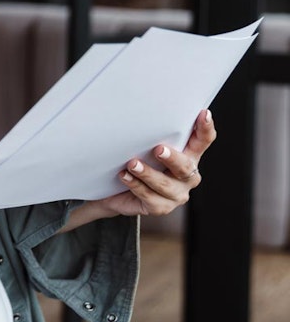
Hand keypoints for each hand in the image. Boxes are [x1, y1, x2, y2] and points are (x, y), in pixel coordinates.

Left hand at [101, 109, 215, 216]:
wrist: (116, 192)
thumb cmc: (136, 163)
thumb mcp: (144, 147)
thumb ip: (152, 135)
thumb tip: (142, 114)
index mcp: (189, 156)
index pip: (203, 141)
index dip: (205, 128)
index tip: (203, 114)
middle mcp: (187, 176)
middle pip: (185, 166)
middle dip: (172, 158)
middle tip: (158, 149)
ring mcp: (176, 194)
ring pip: (165, 184)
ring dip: (148, 173)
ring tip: (132, 164)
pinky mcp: (160, 208)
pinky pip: (149, 197)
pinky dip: (136, 186)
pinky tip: (125, 177)